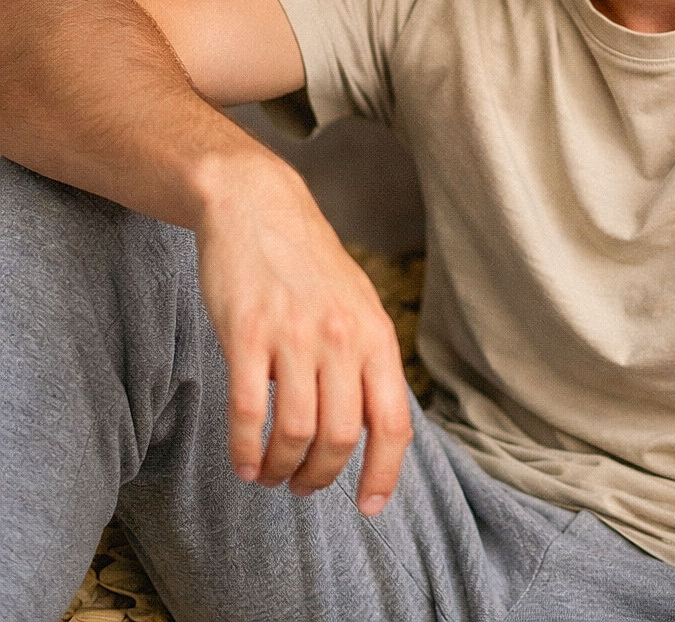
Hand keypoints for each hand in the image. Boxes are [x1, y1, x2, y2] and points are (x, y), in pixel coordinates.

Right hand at [194, 156, 412, 511]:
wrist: (258, 206)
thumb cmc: (308, 262)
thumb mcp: (356, 303)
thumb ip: (367, 358)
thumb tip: (375, 425)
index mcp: (375, 334)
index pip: (393, 422)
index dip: (385, 473)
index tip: (369, 507)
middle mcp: (342, 338)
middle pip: (342, 437)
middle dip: (322, 478)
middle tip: (303, 487)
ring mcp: (295, 335)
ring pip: (297, 432)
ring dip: (281, 468)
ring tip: (269, 475)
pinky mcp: (248, 333)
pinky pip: (250, 411)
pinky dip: (245, 449)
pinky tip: (242, 460)